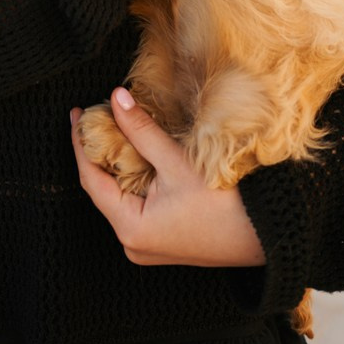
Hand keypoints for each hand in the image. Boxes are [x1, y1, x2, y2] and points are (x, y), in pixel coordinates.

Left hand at [70, 90, 265, 266]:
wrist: (266, 235)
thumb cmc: (224, 205)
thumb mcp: (177, 162)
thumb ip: (142, 131)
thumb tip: (115, 99)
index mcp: (130, 229)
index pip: (91, 179)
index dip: (81, 143)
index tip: (77, 113)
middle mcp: (133, 243)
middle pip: (103, 189)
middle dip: (97, 151)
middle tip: (95, 114)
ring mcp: (147, 244)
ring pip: (119, 196)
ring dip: (117, 162)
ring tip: (113, 127)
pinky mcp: (162, 240)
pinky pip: (136, 204)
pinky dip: (133, 177)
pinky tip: (136, 154)